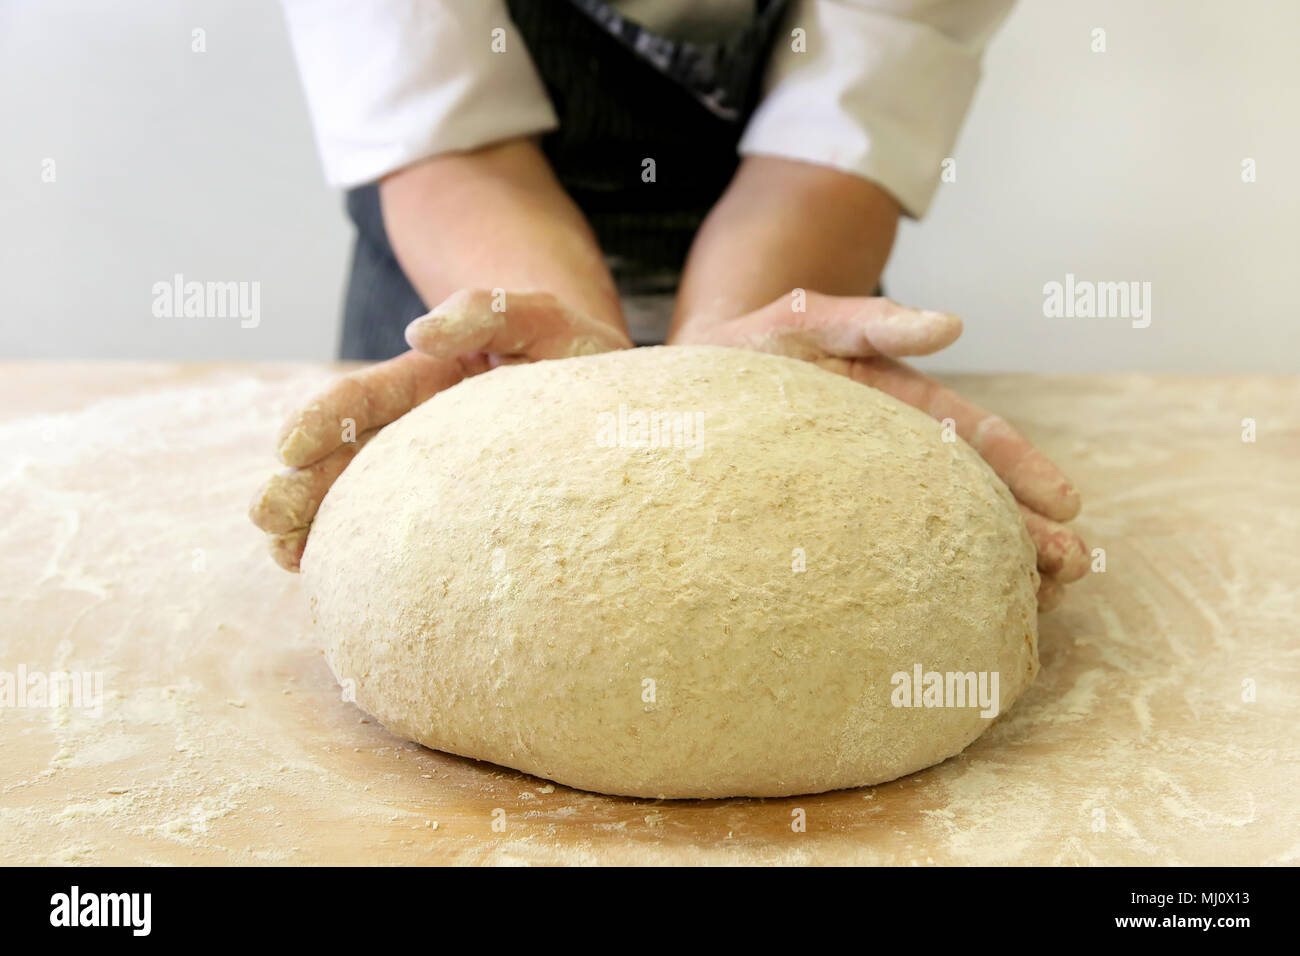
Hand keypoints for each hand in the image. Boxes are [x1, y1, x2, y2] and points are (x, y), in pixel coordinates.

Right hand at [249, 289, 631, 569]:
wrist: (612, 407)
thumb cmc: (580, 360)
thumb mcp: (548, 321)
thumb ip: (491, 312)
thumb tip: (419, 333)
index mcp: (434, 382)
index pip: (367, 397)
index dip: (325, 419)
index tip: (289, 449)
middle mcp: (421, 430)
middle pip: (348, 456)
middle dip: (302, 482)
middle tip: (265, 514)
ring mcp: (432, 475)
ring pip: (361, 499)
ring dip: (317, 524)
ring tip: (283, 553)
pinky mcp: (454, 513)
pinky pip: (397, 532)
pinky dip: (358, 550)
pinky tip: (326, 573)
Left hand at [671, 290, 1087, 610]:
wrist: (688, 385)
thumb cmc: (753, 348)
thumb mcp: (810, 320)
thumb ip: (877, 324)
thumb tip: (952, 325)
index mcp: (903, 408)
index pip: (976, 439)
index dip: (1023, 469)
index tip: (1068, 503)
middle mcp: (895, 458)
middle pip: (973, 497)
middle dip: (1028, 530)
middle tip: (1071, 567)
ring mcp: (864, 499)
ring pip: (939, 535)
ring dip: (995, 564)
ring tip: (1041, 598)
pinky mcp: (826, 533)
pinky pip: (882, 564)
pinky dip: (926, 589)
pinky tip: (959, 616)